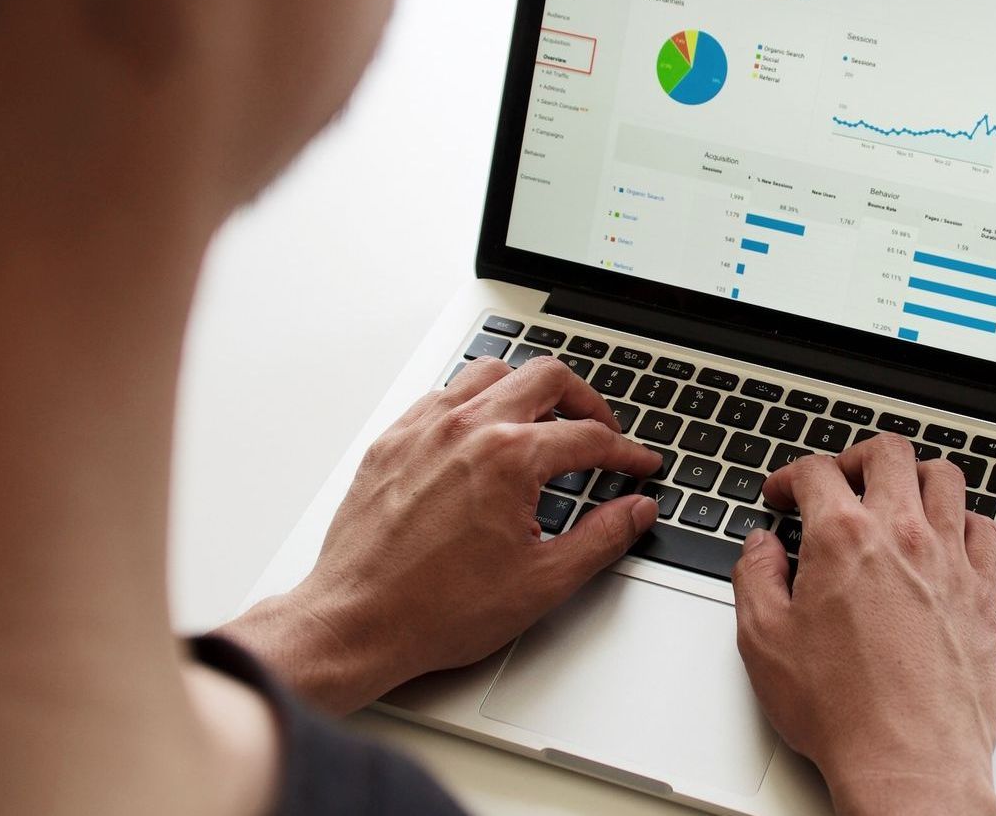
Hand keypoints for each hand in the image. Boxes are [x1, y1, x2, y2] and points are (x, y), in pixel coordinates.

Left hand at [219, 356, 660, 713]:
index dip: (625, 452)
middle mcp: (467, 429)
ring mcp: (424, 430)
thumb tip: (635, 511)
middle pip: (546, 378)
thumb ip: (601, 538)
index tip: (637, 465)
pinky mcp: (391, 442)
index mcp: (510, 458)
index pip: (589, 436)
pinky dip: (473, 404)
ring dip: (526, 390)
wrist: (357, 623)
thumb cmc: (436, 609)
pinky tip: (480, 434)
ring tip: (543, 421)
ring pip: (490, 373)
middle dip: (586, 402)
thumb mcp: (542, 582)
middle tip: (601, 431)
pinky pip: (441, 396)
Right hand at [732, 436, 995, 815]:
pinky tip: (946, 536)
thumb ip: (755, 578)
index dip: (789, 476)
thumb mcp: (764, 642)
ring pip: (944, 477)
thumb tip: (760, 547)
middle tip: (840, 481)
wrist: (910, 759)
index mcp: (843, 539)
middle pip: (888, 454)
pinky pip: (984, 528)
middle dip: (855, 458)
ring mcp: (950, 559)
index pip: (816, 472)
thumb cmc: (843, 710)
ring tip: (896, 495)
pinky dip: (963, 520)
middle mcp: (902, 535)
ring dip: (915, 476)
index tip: (782, 495)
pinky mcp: (983, 591)